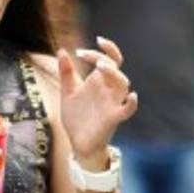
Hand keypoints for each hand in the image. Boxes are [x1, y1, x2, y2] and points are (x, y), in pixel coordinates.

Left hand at [59, 36, 137, 164]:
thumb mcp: (68, 92)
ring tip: (100, 67)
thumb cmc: (76, 117)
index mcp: (98, 81)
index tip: (79, 52)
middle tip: (86, 55)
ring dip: (114, 73)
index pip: (108, 60)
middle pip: (115, 68)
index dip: (100, 51)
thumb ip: (66, 73)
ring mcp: (112, 103)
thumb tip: (61, 50)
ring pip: (123, 84)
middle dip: (104, 58)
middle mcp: (108, 89)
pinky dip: (132, 103)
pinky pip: (128, 110)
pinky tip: (132, 96)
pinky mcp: (113, 118)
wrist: (77, 142)